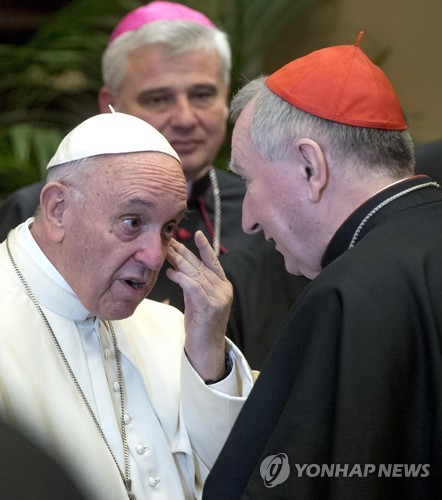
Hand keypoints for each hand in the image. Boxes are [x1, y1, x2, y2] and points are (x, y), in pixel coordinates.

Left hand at [166, 231, 232, 380]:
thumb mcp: (198, 300)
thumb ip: (194, 284)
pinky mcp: (210, 307)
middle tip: (168, 242)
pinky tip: (171, 273)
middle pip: (200, 265)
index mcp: (223, 286)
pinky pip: (194, 287)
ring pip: (196, 274)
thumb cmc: (200, 325)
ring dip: (179, 262)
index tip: (196, 233)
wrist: (206, 349)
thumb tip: (179, 267)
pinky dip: (182, 278)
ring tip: (166, 254)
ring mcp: (219, 298)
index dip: (205, 247)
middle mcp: (223, 289)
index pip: (213, 262)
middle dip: (183, 253)